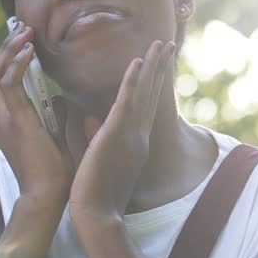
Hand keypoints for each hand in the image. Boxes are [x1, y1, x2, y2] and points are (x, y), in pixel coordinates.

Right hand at [0, 24, 71, 205]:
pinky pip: (8, 84)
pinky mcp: (12, 121)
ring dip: (10, 49)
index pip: (0, 80)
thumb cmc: (56, 172)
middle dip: (7, 46)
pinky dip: (17, 65)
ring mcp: (2, 118)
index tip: (27, 39)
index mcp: (7, 120)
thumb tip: (60, 98)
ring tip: (26, 32)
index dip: (10, 57)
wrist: (48, 196)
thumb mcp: (54, 136)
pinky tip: (29, 51)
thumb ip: (54, 116)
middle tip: (23, 27)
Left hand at [67, 39, 174, 221]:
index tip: (157, 63)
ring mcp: (131, 134)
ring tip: (160, 43)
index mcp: (135, 141)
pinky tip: (138, 62)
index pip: (146, 104)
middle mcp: (139, 134)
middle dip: (160, 66)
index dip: (153, 81)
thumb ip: (94, 134)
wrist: (97, 215)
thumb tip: (89, 117)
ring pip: (145, 93)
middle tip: (168, 44)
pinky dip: (134, 81)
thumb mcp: (95, 156)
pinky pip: (128, 102)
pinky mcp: (118, 135)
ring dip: (153, 65)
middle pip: (152, 93)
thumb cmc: (94, 193)